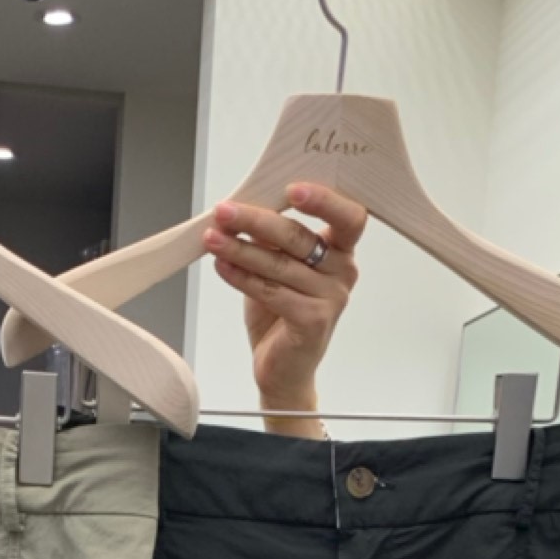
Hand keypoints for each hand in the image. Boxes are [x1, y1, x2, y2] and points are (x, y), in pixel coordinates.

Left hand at [202, 183, 367, 437]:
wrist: (283, 369)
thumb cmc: (282, 316)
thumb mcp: (277, 267)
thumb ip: (270, 239)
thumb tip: (244, 205)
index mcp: (341, 250)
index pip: (347, 216)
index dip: (323, 200)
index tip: (291, 189)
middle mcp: (343, 272)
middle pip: (299, 237)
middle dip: (256, 221)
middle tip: (225, 212)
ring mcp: (332, 298)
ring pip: (280, 264)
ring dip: (240, 248)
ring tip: (212, 239)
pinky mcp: (313, 321)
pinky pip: (272, 291)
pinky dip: (242, 277)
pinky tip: (222, 266)